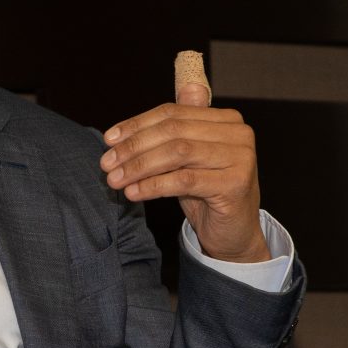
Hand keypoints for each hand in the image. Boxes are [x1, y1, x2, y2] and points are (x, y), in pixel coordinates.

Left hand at [98, 82, 268, 262]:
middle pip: (173, 132)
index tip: (108, 140)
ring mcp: (241, 158)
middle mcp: (238, 133)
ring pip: (177, 153)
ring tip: (115, 180)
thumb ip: (168, 134)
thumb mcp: (184, 160)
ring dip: (139, 167)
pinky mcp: (235, 184)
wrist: (234, 233)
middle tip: (106, 164)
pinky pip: (184, 180)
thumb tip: (125, 121)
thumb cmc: (206, 193)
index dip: (136, 125)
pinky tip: (133, 193)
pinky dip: (153, 185)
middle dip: (134, 147)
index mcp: (226, 119)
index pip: (172, 114)